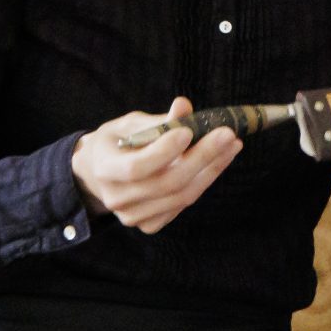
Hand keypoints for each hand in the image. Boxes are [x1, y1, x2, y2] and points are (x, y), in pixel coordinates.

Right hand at [71, 96, 241, 232]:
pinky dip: (204, 182)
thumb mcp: (129, 124)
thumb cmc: (116, 142)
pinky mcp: (148, 224)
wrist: (98, 173)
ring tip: (232, 145)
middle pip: (167, 183)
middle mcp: (117, 198)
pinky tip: (218, 162)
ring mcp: (132, 216)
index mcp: (105, 169)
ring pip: (181, 196)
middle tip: (228, 135)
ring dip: (212, 169)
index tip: (189, 130)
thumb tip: (184, 106)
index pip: (137, 167)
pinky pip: (183, 205)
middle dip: (202, 157)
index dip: (164, 151)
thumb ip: (157, 121)